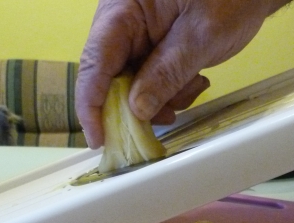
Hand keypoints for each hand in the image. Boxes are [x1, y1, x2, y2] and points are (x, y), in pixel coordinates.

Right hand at [76, 0, 287, 148]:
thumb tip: (137, 110)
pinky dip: (171, 91)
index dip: (91, 105)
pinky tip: (194, 79)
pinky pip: (151, 82)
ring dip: (160, 99)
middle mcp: (122, 23)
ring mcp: (138, 37)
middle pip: (110, 79)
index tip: (98, 139)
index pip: (94, 62)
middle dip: (135, 106)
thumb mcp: (201, 35)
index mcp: (121, 9)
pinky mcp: (153, 49)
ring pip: (132, 86)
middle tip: (165, 117)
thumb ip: (167, 72)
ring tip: (192, 85)